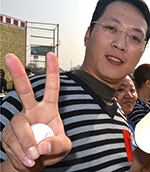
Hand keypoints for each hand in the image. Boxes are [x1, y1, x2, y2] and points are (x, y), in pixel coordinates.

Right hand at [1, 53, 71, 171]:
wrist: (33, 162)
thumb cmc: (51, 150)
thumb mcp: (64, 148)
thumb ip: (58, 145)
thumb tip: (43, 145)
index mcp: (48, 109)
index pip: (52, 88)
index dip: (52, 72)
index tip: (51, 55)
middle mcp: (31, 111)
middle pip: (24, 90)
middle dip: (17, 73)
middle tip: (10, 57)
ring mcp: (18, 121)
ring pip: (19, 126)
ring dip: (26, 144)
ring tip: (34, 156)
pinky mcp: (7, 134)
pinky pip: (12, 142)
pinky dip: (20, 154)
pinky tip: (26, 159)